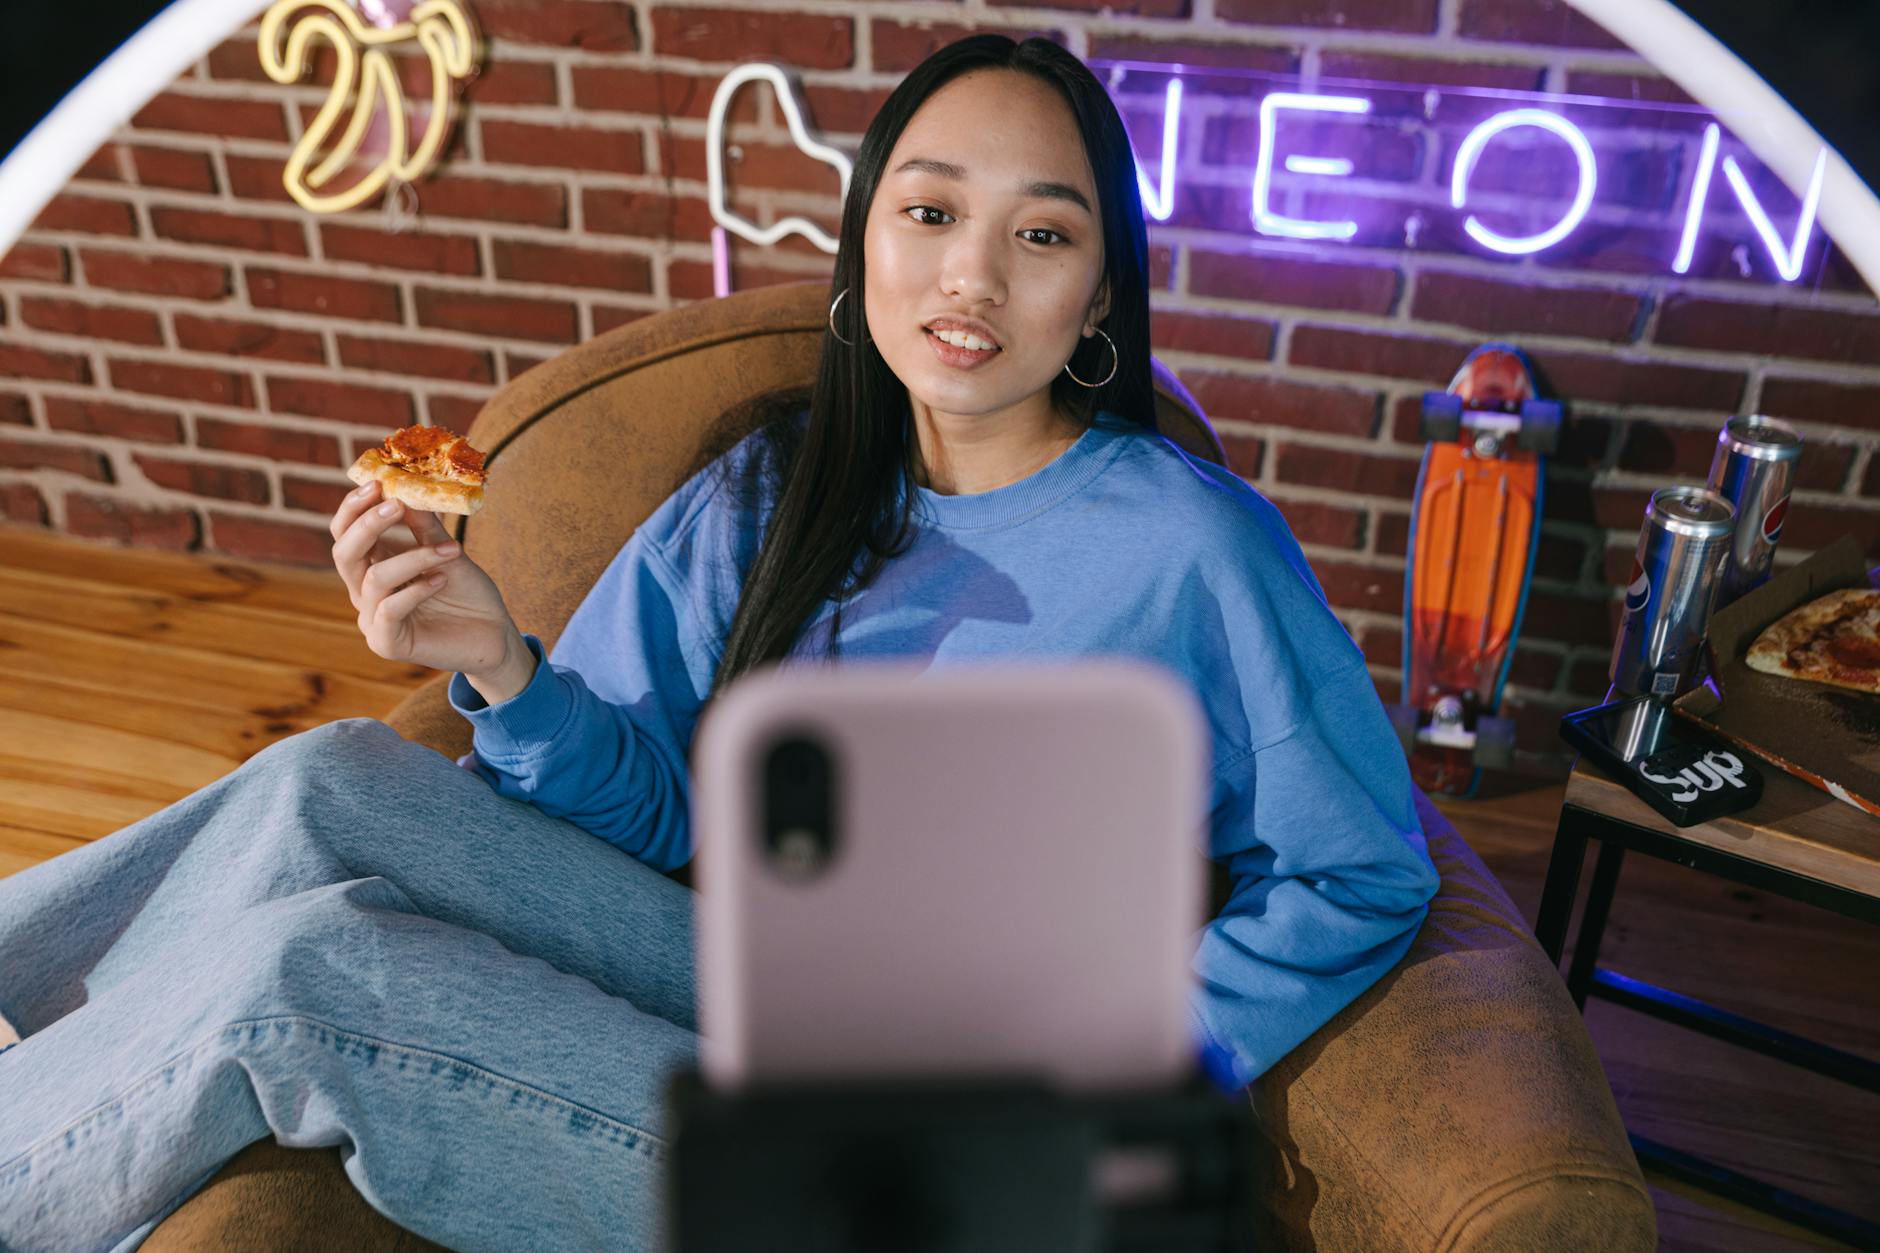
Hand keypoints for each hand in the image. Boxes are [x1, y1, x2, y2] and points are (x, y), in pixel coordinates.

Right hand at [330, 480, 520, 679]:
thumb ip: (425, 526)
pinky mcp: (387, 643)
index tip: (378, 483)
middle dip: (367, 524)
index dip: (354, 507)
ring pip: (374, 578)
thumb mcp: (446, 551)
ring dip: (414, 557)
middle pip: (344, 553)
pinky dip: (415, 591)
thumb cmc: (467, 593)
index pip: (345, 533)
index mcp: (372, 566)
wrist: (493, 635)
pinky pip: (389, 610)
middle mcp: (365, 592)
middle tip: (396, 504)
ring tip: (451, 550)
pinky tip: (441, 580)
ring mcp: (373, 619)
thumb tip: (407, 489)